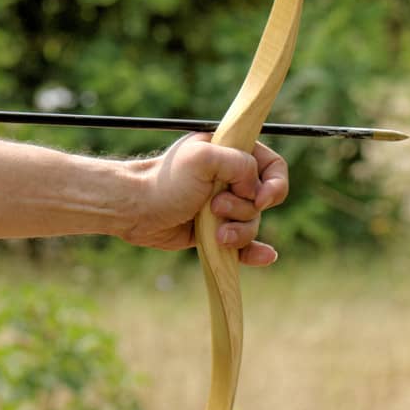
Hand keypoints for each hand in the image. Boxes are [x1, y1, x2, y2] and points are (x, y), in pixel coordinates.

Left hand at [123, 135, 289, 265]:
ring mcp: (223, 206)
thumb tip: (255, 190)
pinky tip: (265, 257)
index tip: (260, 198)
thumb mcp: (203, 158)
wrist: (136, 210)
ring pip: (252, 223)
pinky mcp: (215, 230)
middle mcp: (229, 178)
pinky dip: (254, 251)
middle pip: (263, 199)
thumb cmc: (165, 181)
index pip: (272, 165)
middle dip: (244, 208)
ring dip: (239, 232)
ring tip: (215, 233)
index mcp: (229, 153)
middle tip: (215, 207)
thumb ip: (239, 164)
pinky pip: (244, 244)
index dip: (274, 183)